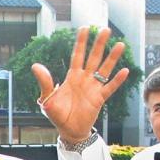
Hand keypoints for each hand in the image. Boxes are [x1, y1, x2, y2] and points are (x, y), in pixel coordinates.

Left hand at [32, 26, 128, 143]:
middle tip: (105, 29)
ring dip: (112, 58)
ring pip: (104, 69)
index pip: (77, 55)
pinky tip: (124, 70)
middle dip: (99, 44)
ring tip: (120, 44)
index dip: (81, 42)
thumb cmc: (57, 115)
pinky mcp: (99, 99)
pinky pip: (110, 87)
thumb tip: (35, 66)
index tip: (84, 28)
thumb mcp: (47, 99)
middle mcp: (84, 79)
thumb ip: (45, 82)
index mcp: (72, 77)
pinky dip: (117, 80)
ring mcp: (93, 88)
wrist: (68, 131)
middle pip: (93, 58)